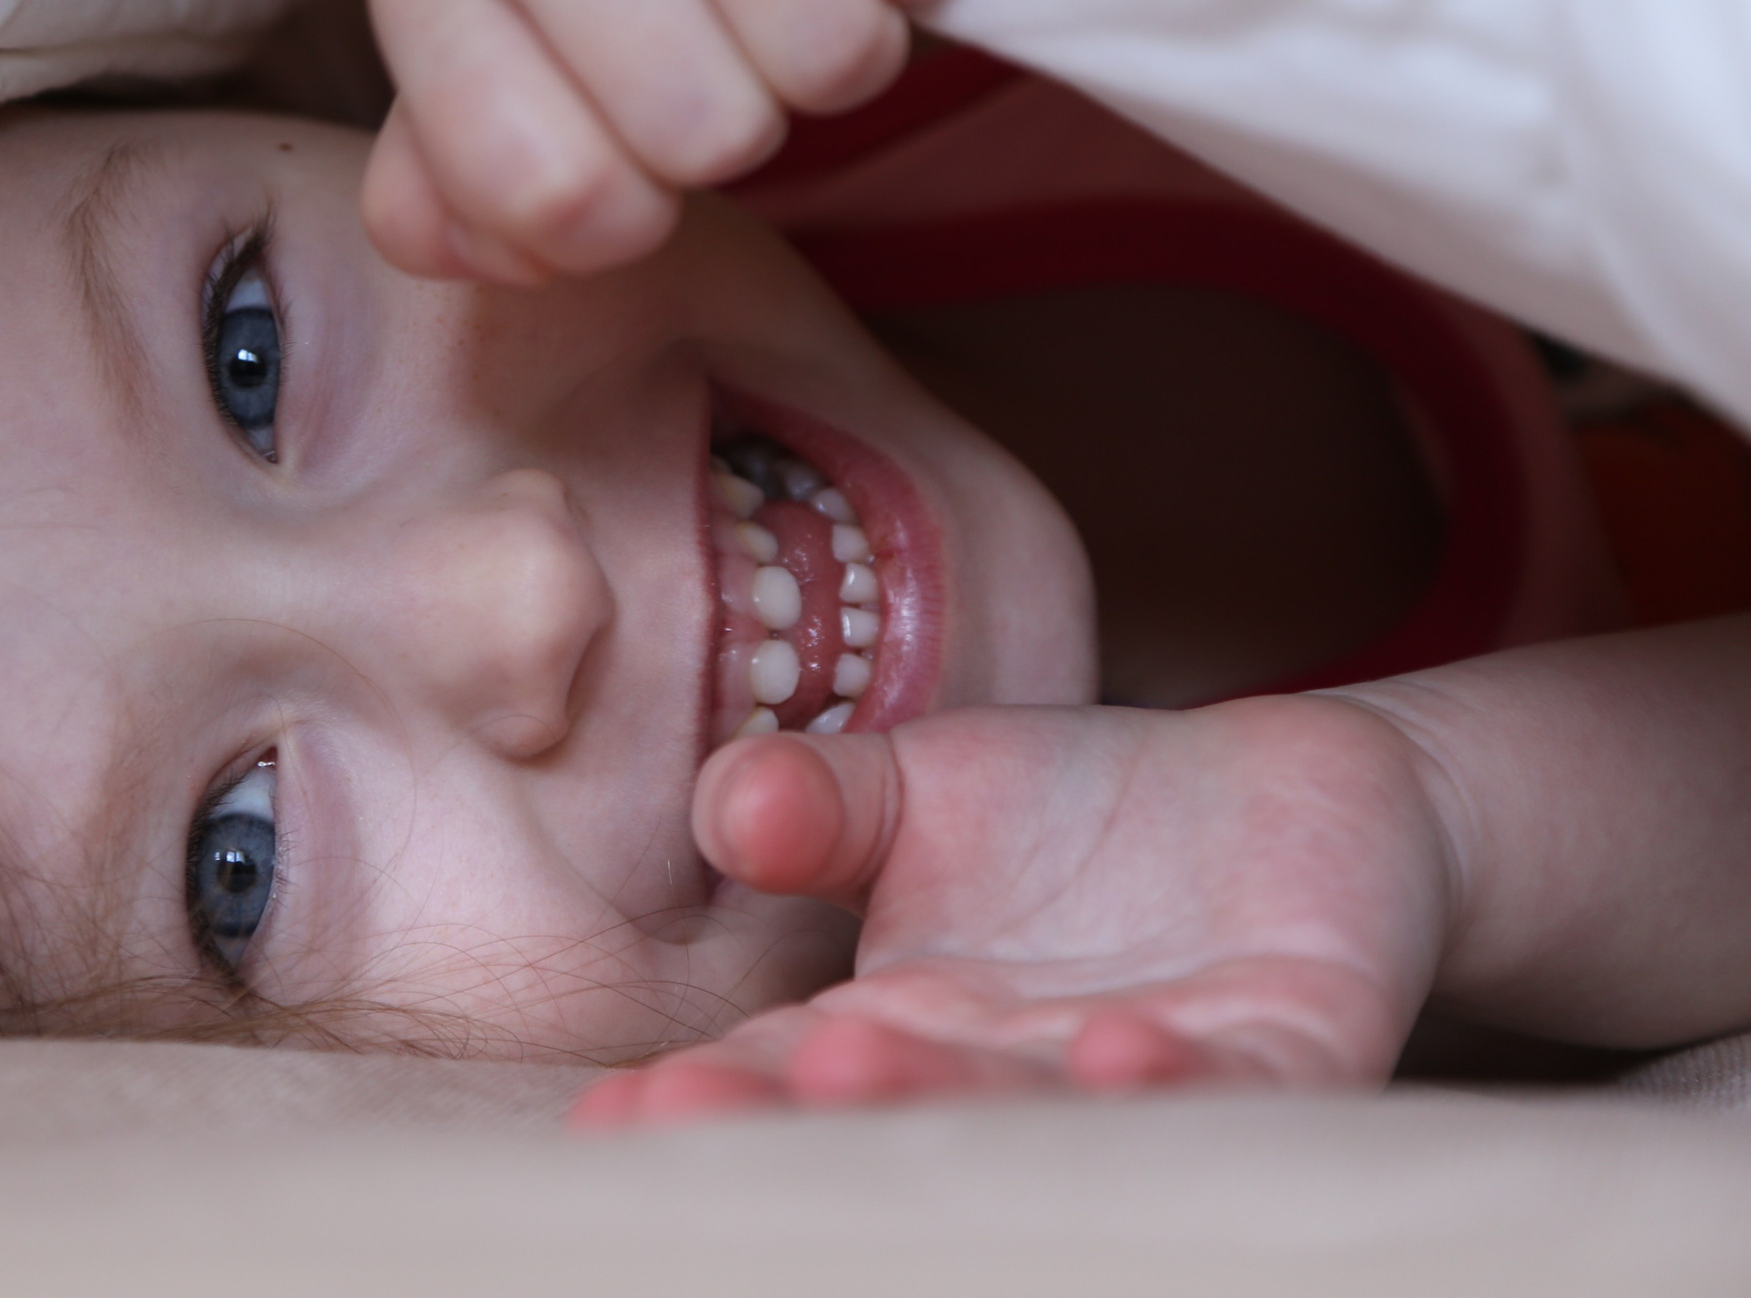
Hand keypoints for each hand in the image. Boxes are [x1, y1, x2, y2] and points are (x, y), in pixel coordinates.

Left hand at [364, 0, 978, 283]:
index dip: (625, 220)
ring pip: (833, 57)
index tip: (624, 148)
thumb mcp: (482, 84)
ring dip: (830, 57)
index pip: (560, 201)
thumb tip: (514, 258)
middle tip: (710, 50)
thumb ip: (460, 203)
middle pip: (713, 139)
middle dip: (733, 130)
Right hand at [574, 696, 1456, 1125]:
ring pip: (1042, 1113)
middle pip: (895, 1110)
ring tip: (856, 1057)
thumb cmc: (1076, 813)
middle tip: (694, 1110)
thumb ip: (819, 802)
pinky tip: (1116, 1050)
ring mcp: (1145, 1072)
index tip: (617, 1110)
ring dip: (952, 1098)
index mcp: (909, 1027)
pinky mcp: (1285, 1051)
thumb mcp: (920, 787)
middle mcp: (1013, 1074)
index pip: (787, 1074)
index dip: (708, 1093)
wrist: (1284, 789)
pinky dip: (1171, 1081)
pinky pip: (1231, 1087)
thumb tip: (731, 803)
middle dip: (794, 1115)